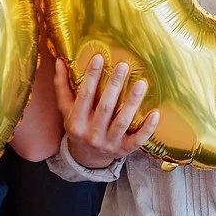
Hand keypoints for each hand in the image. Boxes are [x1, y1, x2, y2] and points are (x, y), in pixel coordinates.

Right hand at [56, 55, 159, 169]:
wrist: (87, 157)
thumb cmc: (78, 126)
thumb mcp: (66, 109)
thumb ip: (62, 86)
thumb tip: (59, 61)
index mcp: (76, 122)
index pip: (85, 96)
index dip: (91, 77)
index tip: (99, 57)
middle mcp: (91, 134)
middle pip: (105, 107)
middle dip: (114, 85)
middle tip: (124, 65)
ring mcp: (109, 143)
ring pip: (122, 122)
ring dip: (132, 102)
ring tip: (141, 83)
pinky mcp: (124, 150)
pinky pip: (138, 140)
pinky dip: (147, 128)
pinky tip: (155, 113)